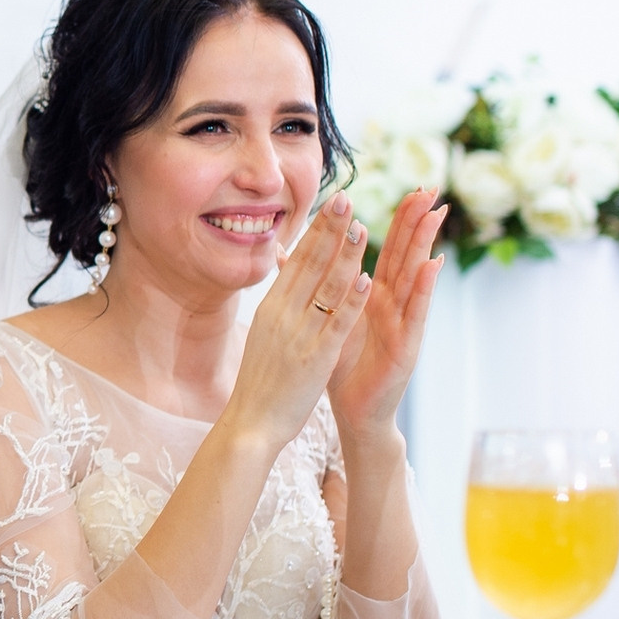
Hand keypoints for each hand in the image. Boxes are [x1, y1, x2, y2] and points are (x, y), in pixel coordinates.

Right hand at [222, 191, 373, 449]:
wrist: (251, 420)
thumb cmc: (260, 381)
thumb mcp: (263, 334)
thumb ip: (277, 304)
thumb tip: (282, 275)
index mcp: (271, 308)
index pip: (297, 261)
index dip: (316, 232)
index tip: (332, 205)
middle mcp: (283, 315)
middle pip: (310, 266)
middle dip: (330, 230)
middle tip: (346, 197)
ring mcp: (298, 335)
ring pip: (326, 288)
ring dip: (345, 256)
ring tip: (362, 227)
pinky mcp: (315, 357)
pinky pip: (336, 323)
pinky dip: (351, 300)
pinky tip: (366, 278)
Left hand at [328, 188, 446, 437]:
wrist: (353, 411)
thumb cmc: (340, 365)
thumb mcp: (324, 318)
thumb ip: (313, 284)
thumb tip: (288, 255)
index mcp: (373, 297)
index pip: (387, 250)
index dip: (396, 221)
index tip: (408, 188)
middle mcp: (393, 306)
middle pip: (405, 256)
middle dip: (416, 223)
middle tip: (429, 188)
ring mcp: (403, 324)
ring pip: (414, 278)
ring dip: (424, 245)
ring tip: (435, 214)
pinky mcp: (406, 346)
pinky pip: (414, 314)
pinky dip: (422, 289)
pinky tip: (431, 265)